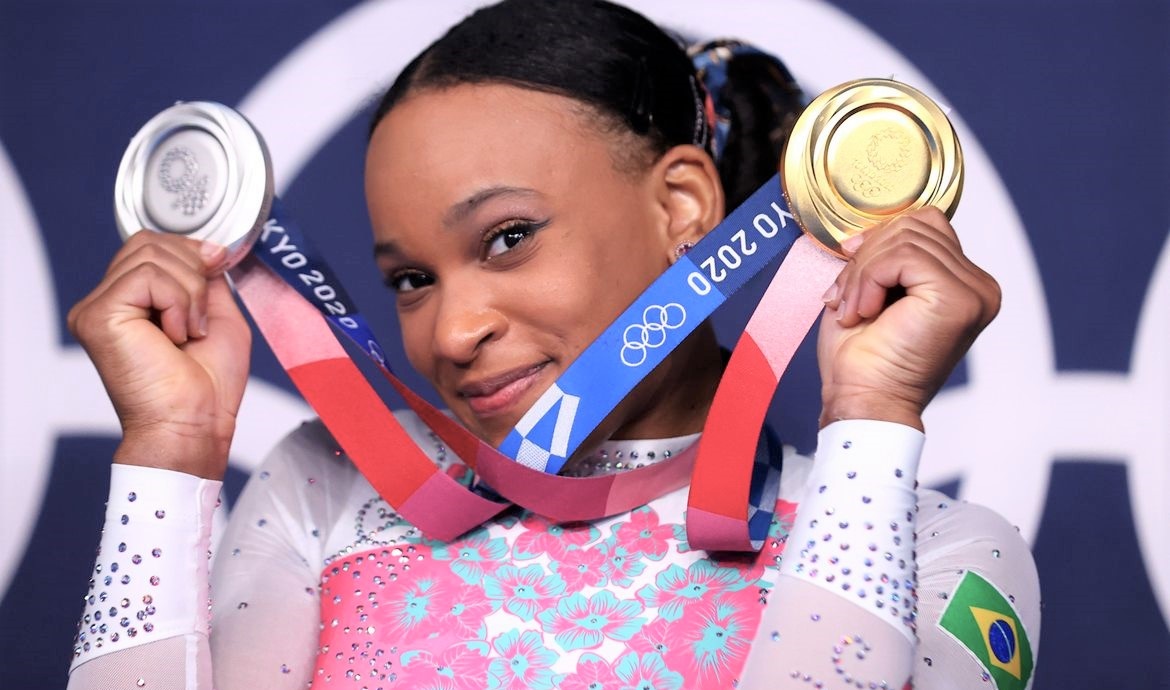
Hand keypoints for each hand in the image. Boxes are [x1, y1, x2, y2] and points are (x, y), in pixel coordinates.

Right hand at [67, 232, 251, 478]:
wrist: (194, 424)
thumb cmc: (207, 386)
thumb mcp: (217, 314)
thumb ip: (206, 278)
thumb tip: (208, 247)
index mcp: (131, 302)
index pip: (151, 246)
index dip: (190, 251)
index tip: (217, 268)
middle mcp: (107, 302)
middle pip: (148, 243)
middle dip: (192, 271)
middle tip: (201, 318)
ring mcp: (97, 308)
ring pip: (150, 256)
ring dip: (189, 292)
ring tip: (190, 332)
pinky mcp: (97, 316)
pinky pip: (147, 277)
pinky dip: (177, 302)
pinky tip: (176, 336)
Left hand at [817, 207, 1000, 429]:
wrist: (863, 401)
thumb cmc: (862, 358)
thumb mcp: (870, 290)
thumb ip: (884, 255)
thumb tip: (868, 229)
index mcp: (963, 283)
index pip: (924, 225)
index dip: (878, 241)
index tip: (850, 274)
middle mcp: (978, 286)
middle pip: (916, 226)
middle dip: (867, 257)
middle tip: (845, 298)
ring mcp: (973, 292)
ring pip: (907, 239)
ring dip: (864, 272)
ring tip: (854, 309)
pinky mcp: (957, 298)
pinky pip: (904, 257)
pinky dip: (870, 279)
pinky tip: (864, 311)